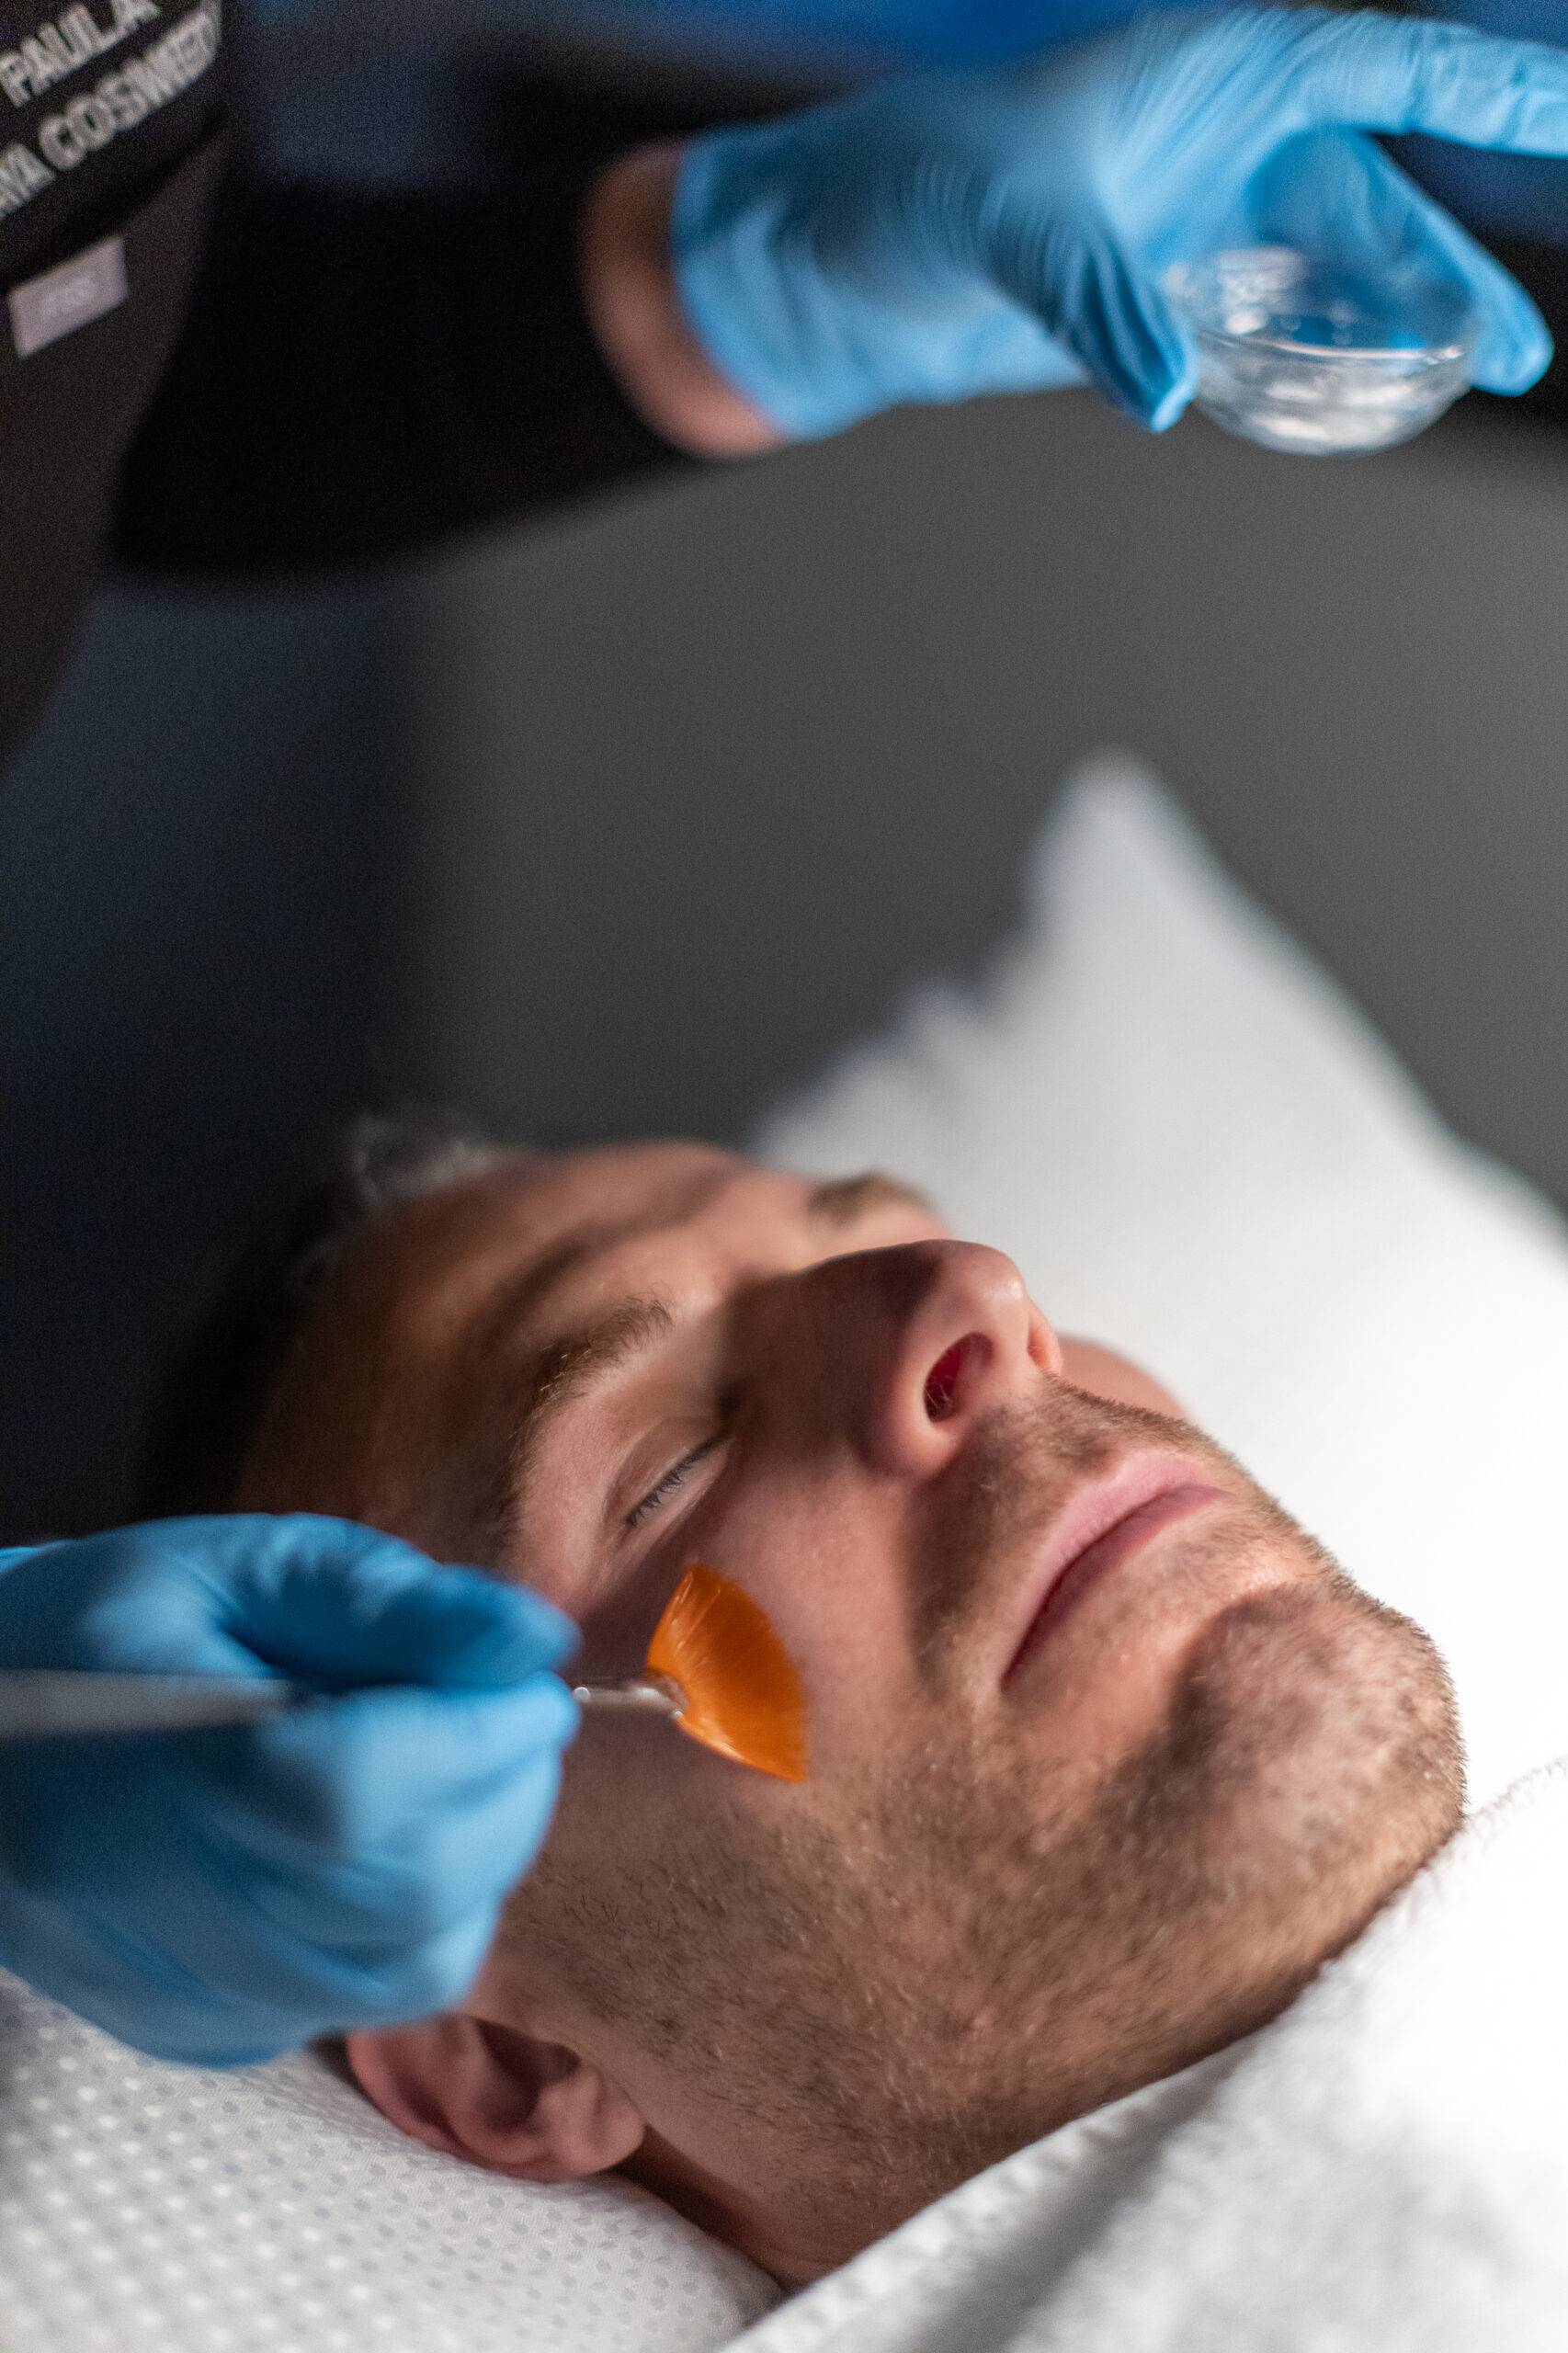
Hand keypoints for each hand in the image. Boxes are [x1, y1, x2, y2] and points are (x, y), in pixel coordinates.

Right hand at [0, 1516, 577, 2065]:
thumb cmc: (112, 1626)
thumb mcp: (243, 1567)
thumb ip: (386, 1603)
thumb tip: (535, 1639)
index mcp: (152, 1770)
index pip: (353, 1795)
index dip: (475, 1738)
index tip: (529, 1683)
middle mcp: (156, 1911)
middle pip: (404, 1895)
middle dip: (507, 1799)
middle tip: (513, 1722)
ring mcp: (181, 1995)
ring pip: (408, 1974)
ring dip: (480, 1867)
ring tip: (461, 1777)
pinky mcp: (201, 2037)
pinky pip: (363, 2006)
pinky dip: (416, 1926)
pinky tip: (386, 1847)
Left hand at [670, 6, 1567, 438]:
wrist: (829, 266)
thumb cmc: (903, 192)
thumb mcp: (1001, 226)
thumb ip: (1092, 301)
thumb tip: (1164, 392)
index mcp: (1204, 71)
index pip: (1375, 63)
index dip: (1479, 91)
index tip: (1563, 114)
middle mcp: (1215, 141)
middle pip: (1374, 193)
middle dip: (1453, 261)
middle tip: (1515, 344)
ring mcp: (1192, 222)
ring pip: (1334, 268)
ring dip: (1405, 319)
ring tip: (1480, 370)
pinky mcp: (1159, 298)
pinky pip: (1271, 327)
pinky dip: (1320, 359)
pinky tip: (1368, 398)